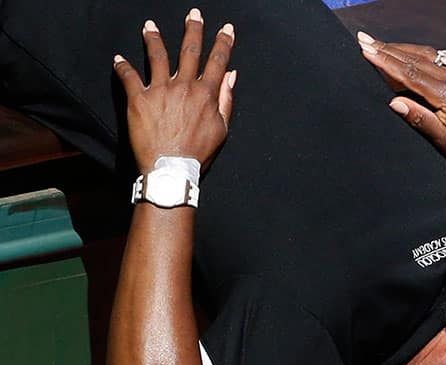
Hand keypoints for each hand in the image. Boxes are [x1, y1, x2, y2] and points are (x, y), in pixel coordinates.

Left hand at [113, 9, 235, 173]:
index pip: (217, 62)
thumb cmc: (197, 155)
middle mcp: (183, 86)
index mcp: (205, 94)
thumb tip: (230, 77)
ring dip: (154, 38)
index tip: (226, 29)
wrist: (172, 170)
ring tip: (149, 26)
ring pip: (158, 55)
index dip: (223, 43)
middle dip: (193, 30)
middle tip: (194, 14)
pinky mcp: (139, 99)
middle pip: (190, 50)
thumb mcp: (221, 130)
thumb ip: (226, 101)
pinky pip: (129, 77)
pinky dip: (122, 66)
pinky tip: (117, 59)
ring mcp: (160, 90)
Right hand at [357, 34, 445, 172]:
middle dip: (388, 49)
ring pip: (427, 55)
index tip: (367, 50)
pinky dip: (420, 54)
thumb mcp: (442, 140)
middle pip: (416, 58)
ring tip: (381, 44)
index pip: (410, 73)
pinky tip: (409, 53)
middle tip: (365, 39)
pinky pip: (440, 59)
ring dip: (402, 48)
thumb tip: (394, 102)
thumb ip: (418, 118)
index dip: (386, 62)